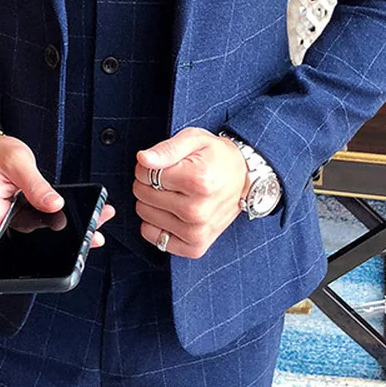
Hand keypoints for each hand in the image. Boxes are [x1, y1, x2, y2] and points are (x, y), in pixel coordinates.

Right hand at [0, 133, 115, 261]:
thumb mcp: (17, 163)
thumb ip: (35, 185)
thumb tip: (54, 204)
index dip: (18, 264)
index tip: (51, 259)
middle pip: (23, 252)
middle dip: (58, 250)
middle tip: (87, 239)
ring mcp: (12, 226)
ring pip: (38, 243)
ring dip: (68, 237)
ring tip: (95, 224)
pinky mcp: (24, 222)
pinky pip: (44, 229)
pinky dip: (65, 223)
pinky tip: (88, 216)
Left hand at [133, 127, 247, 257]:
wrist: (243, 179)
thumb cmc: (215, 157)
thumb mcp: (194, 139)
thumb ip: (166, 149)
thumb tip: (142, 159)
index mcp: (197, 181)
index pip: (144, 173)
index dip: (148, 166)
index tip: (163, 164)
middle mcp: (197, 211)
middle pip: (143, 195)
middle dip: (149, 183)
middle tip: (169, 179)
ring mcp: (197, 232)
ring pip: (145, 215)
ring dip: (152, 203)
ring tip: (173, 194)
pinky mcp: (195, 247)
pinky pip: (156, 238)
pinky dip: (156, 225)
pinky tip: (171, 213)